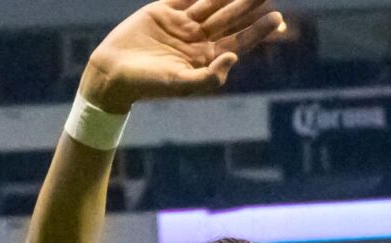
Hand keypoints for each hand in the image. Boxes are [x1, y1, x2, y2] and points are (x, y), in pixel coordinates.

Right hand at [80, 0, 283, 112]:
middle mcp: (197, 40)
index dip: (259, 30)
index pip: (239, 42)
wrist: (112, 73)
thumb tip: (234, 58)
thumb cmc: (147, 85)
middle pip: (230, 19)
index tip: (278, 19)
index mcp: (206, 58)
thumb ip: (209, 76)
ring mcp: (182, 24)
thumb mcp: (181, 84)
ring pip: (212, 4)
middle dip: (249, 5)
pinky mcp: (164, 11)